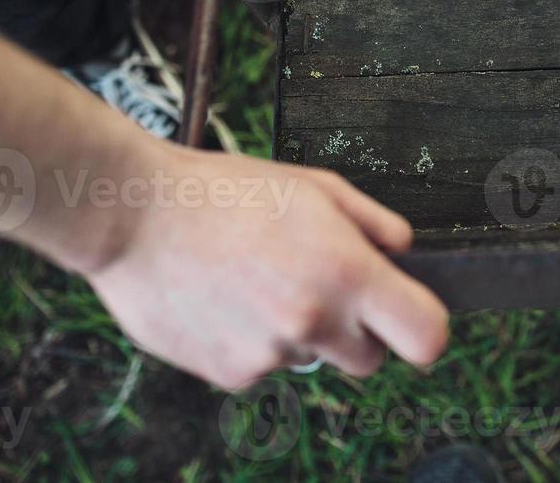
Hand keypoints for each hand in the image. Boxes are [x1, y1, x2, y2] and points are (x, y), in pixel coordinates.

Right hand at [84, 144, 447, 388]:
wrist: (134, 215)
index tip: (410, 318)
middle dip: (357, 331)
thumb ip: (374, 222)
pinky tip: (225, 298)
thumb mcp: (315, 185)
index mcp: (345, 272)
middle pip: (369, 359)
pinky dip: (251, 342)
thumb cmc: (224, 192)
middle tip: (320, 287)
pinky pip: (261, 366)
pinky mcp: (228, 375)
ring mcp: (269, 354)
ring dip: (296, 331)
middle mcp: (313, 321)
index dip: (424, 330)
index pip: (425, 336)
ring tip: (255, 278)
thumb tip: (403, 251)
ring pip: (309, 358)